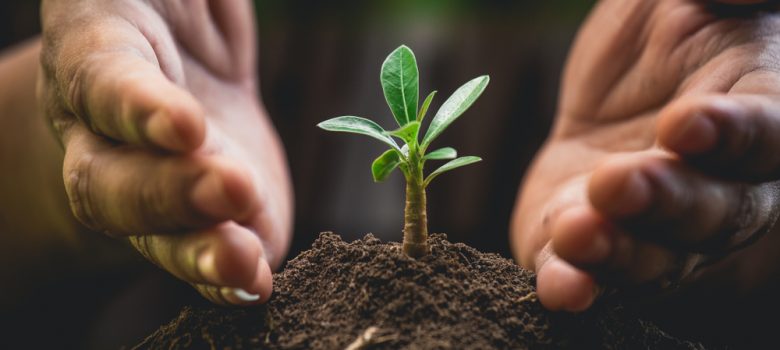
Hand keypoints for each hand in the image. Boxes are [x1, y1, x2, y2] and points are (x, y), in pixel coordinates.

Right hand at [38, 0, 292, 304]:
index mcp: (97, 49)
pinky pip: (198, 252)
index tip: (183, 123)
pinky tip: (254, 284)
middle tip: (232, 188)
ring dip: (196, 251)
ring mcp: (147, 183)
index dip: (134, 106)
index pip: (101, 78)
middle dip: (167, 191)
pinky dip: (224, 275)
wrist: (179, 63)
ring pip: (151, 231)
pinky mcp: (195, 216)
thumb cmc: (172, 0)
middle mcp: (105, 130)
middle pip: (112, 177)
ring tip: (243, 265)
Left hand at [512, 0, 779, 310]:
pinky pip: (590, 277)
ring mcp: (657, 230)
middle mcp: (721, 189)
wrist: (613, 92)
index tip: (686, 122)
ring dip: (617, 252)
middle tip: (617, 183)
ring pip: (654, 259)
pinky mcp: (596, 250)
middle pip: (713, 213)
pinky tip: (562, 287)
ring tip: (578, 232)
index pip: (764, 135)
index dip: (732, 134)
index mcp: (755, 118)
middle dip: (666, 203)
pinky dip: (575, 283)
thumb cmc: (667, 36)